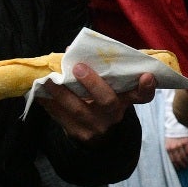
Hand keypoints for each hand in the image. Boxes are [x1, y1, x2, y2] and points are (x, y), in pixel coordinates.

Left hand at [32, 61, 151, 142]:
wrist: (98, 136)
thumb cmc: (102, 101)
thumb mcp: (111, 89)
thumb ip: (101, 71)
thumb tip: (71, 50)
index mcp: (126, 100)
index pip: (142, 96)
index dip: (146, 87)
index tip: (147, 76)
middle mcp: (114, 114)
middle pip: (108, 102)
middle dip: (93, 84)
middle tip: (78, 67)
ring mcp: (96, 127)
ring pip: (79, 110)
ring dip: (62, 93)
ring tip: (49, 79)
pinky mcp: (78, 134)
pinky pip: (61, 118)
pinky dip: (49, 103)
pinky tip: (40, 92)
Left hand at [165, 136, 187, 171]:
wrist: (175, 126)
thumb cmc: (170, 136)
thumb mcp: (166, 143)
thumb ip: (169, 151)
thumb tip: (173, 161)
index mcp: (167, 148)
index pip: (171, 160)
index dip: (175, 165)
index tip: (178, 168)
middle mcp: (173, 147)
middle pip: (178, 159)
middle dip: (182, 165)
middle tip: (184, 167)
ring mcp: (180, 144)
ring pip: (184, 156)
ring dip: (187, 161)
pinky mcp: (186, 142)